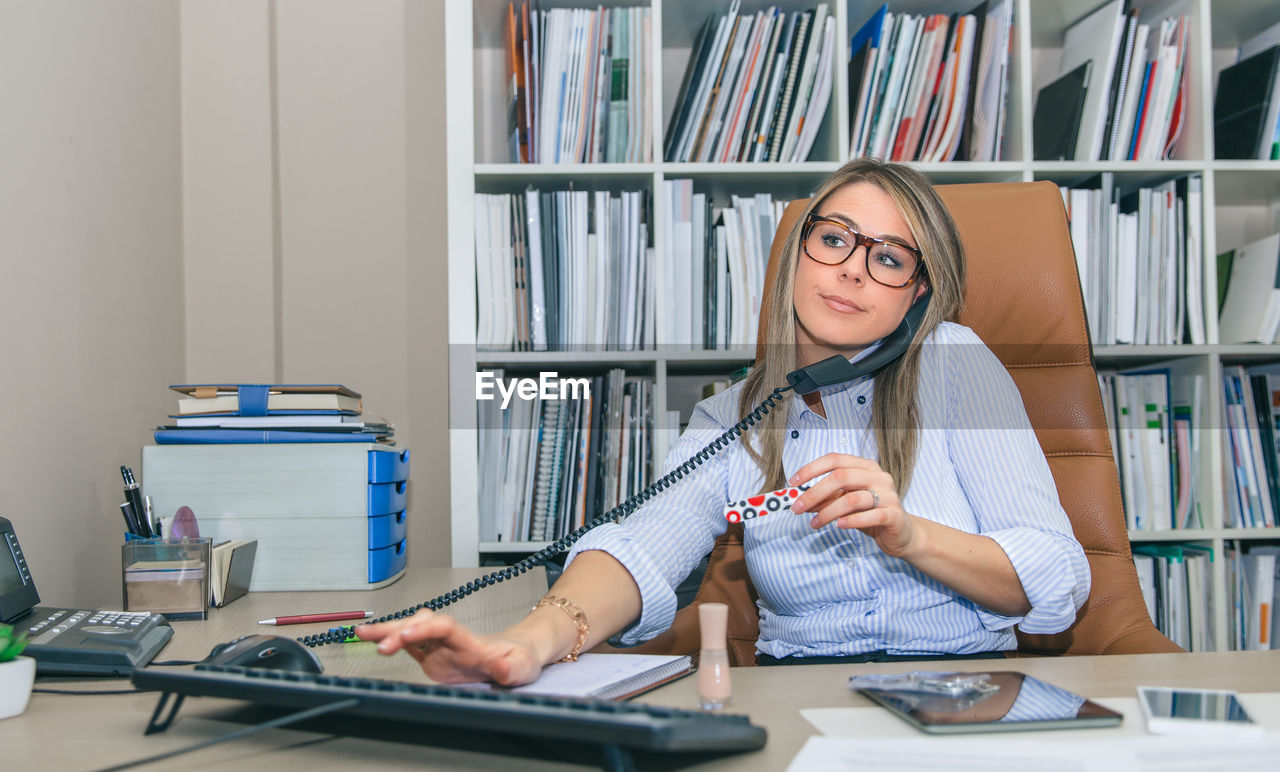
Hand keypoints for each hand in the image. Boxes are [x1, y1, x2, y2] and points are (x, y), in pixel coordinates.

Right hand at [355, 609, 542, 686]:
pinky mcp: (433, 656)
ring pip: (410, 631)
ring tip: (362, 634)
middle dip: (397, 629)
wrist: (517, 655)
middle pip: (421, 624)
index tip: (408, 634)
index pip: (444, 627)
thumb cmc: (520, 658)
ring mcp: (440, 646)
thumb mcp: (523, 666)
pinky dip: (389, 642)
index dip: (424, 628)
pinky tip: (372, 641)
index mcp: (469, 641)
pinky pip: (408, 645)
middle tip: (376, 640)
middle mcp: (451, 640)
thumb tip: (501, 668)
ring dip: (388, 631)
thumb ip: (511, 668)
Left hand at [789, 453, 920, 559]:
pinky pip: (870, 516)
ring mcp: (888, 495)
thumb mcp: (846, 503)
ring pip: (852, 499)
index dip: (811, 469)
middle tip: (797, 508)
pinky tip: (838, 526)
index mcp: (865, 467)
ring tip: (814, 523)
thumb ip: (827, 499)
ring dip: (828, 512)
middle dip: (814, 493)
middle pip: (841, 477)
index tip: (793, 482)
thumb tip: (801, 500)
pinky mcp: (894, 515)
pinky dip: (851, 521)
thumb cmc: (871, 514)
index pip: (835, 459)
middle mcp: (878, 476)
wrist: (902, 534)